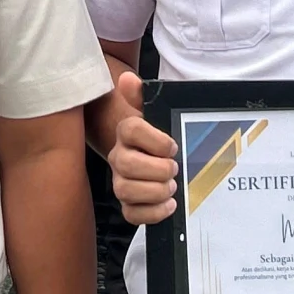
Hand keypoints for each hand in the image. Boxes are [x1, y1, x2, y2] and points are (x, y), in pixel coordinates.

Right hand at [103, 70, 176, 224]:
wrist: (151, 154)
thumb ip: (143, 96)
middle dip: (157, 169)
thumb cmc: (156, 135)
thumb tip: (127, 79)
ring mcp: (121, 181)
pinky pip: (131, 214)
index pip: (131, 130)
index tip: (172, 146)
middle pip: (127, 164)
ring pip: (126, 190)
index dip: (155, 140)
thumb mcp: (155, 112)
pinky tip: (169, 205)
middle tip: (174, 168)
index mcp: (126, 132)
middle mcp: (119, 156)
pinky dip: (152, 213)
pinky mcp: (129, 203)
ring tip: (171, 186)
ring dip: (155, 191)